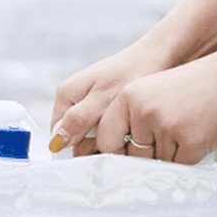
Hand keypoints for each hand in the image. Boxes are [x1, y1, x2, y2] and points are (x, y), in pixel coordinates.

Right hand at [49, 45, 173, 156]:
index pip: (58, 136)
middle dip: (92, 148)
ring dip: (106, 143)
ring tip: (125, 143)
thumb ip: (78, 121)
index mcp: (66, 96)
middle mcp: (75, 100)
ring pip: (91, 135)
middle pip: (75, 137)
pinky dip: (115, 135)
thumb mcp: (103, 100)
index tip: (94, 161)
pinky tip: (129, 136)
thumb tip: (55, 142)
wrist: (160, 54)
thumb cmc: (132, 72)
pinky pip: (105, 129)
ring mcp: (90, 103)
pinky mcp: (106, 106)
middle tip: (114, 152)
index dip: (73, 151)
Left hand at [93, 52, 216, 163]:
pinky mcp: (190, 142)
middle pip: (133, 157)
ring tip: (186, 126)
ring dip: (171, 153)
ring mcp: (167, 128)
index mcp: (128, 97)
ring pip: (157, 162)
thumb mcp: (149, 92)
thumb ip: (128, 121)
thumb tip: (112, 159)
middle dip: (148, 153)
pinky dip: (188, 156)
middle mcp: (144, 112)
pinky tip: (197, 133)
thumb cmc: (188, 88)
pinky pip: (180, 166)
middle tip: (169, 131)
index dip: (115, 153)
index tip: (124, 155)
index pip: (106, 141)